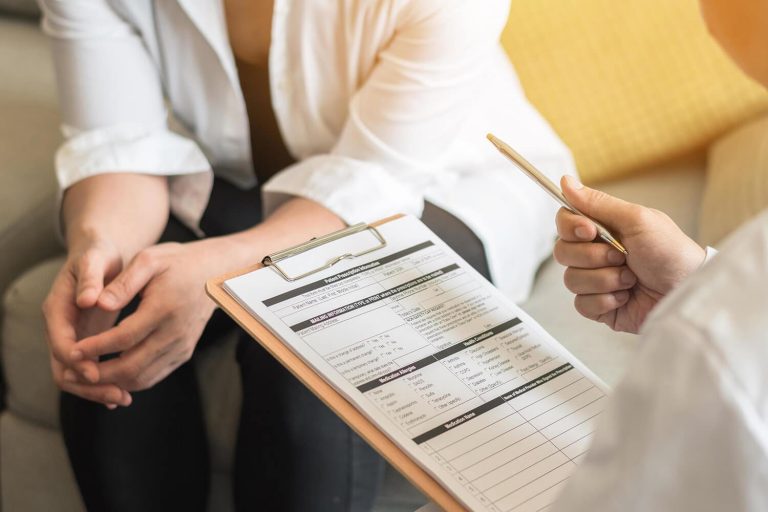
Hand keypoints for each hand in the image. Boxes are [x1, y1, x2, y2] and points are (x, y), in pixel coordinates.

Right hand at [43, 239, 131, 407]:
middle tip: (116, 396)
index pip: (60, 343)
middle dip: (87, 385)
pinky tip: (124, 392)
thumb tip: (87, 300)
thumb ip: (90, 278)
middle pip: (63, 368)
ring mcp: (72, 337)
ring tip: (123, 398)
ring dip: (96, 389)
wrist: (101, 254)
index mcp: (57, 309)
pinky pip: (89, 369)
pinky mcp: (87, 342)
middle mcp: (60, 327)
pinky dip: (103, 382)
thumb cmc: (98, 255)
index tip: (96, 372)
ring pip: (75, 374)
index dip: (77, 360)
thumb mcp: (95, 260)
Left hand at [67, 239, 221, 391]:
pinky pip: (153, 376)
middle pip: (132, 367)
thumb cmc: (178, 262)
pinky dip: (129, 380)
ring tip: (87, 375)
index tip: (72, 350)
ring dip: (112, 382)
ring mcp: (182, 347)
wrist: (215, 274)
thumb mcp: (149, 260)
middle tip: (73, 371)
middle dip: (98, 374)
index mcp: (165, 308)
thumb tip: (96, 303)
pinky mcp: (184, 353)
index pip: (124, 338)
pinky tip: (110, 372)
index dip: (96, 348)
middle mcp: (176, 333)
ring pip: (142, 378)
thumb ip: (122, 283)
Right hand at [554, 176, 704, 332]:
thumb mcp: (637, 219)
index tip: (590, 230)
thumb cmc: (671, 253)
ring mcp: (596, 281)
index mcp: (603, 229)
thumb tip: (566, 182)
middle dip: (594, 257)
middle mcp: (596, 253)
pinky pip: (581, 304)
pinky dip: (605, 301)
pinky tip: (626, 296)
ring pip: (571, 280)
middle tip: (623, 256)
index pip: (565, 222)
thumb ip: (598, 202)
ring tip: (631, 279)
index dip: (571, 227)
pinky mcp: (599, 306)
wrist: (687, 292)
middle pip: (563, 252)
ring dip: (604, 280)